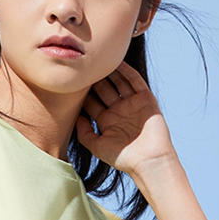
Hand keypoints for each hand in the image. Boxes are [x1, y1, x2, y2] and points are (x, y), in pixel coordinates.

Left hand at [76, 60, 179, 187]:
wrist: (148, 160)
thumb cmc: (123, 157)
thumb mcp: (97, 146)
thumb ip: (84, 133)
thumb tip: (75, 117)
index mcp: (107, 121)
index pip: (92, 103)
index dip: (81, 93)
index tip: (70, 82)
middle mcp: (119, 111)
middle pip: (103, 90)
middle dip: (93, 79)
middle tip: (82, 66)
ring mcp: (132, 104)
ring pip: (118, 83)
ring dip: (109, 71)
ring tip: (97, 59)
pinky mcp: (145, 99)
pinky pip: (135, 81)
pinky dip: (127, 71)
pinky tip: (117, 61)